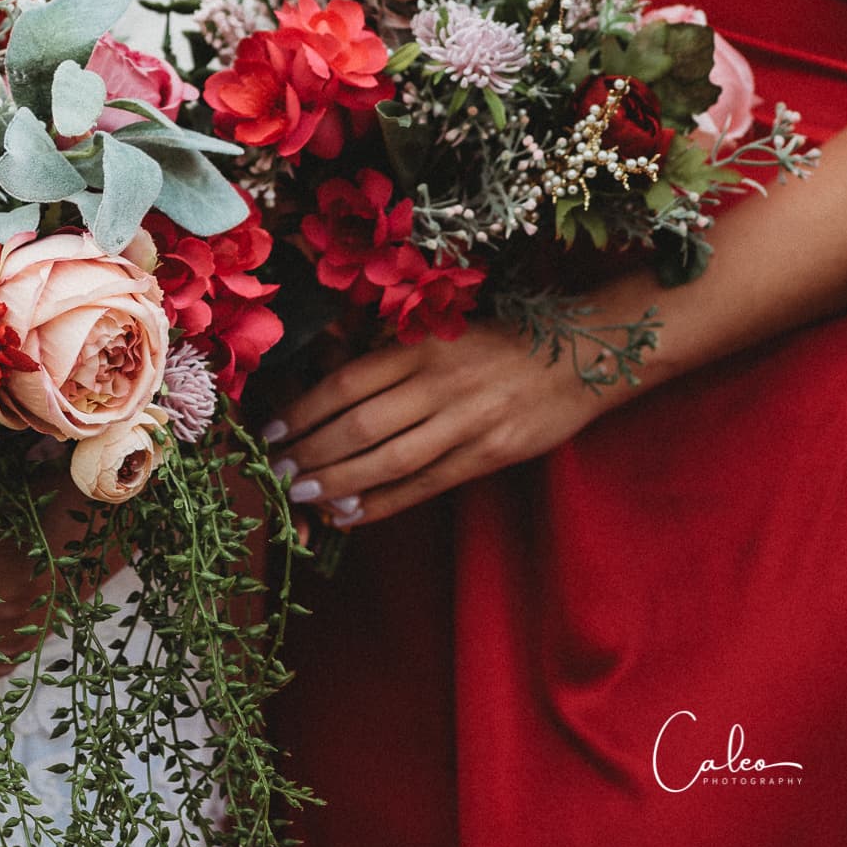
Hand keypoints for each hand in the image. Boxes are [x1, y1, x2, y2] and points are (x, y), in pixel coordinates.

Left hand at [266, 323, 607, 527]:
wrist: (578, 357)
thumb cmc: (494, 344)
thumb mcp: (438, 332)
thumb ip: (388, 356)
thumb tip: (321, 381)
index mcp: (419, 346)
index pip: (345, 383)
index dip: (301, 411)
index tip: (269, 432)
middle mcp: (438, 382)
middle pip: (359, 424)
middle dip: (311, 453)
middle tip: (276, 472)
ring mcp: (466, 420)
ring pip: (389, 459)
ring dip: (338, 482)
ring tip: (302, 496)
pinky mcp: (489, 454)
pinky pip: (426, 485)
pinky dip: (383, 502)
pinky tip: (350, 514)